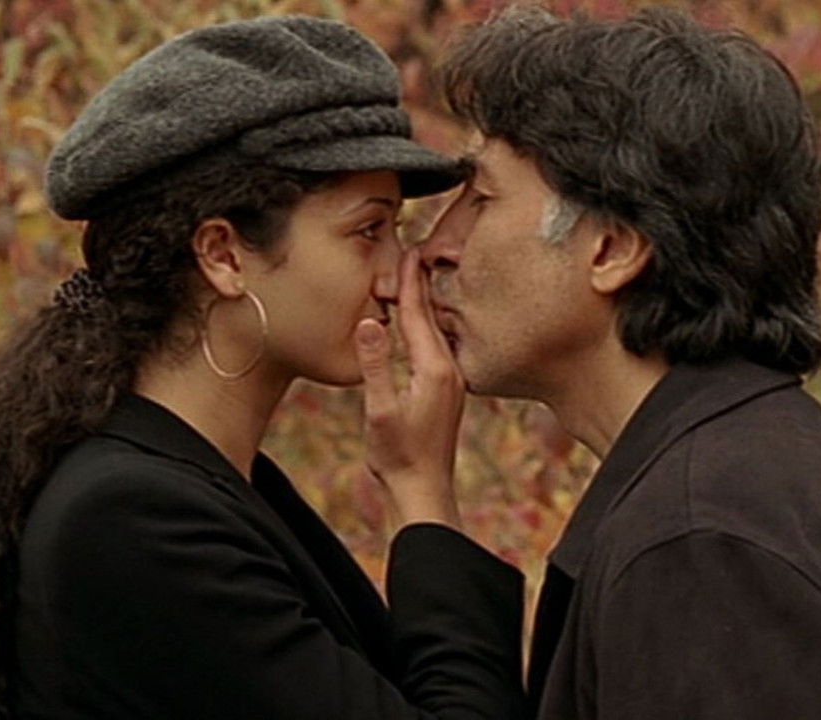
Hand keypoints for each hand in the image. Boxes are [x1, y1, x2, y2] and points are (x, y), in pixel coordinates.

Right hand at [355, 248, 463, 529]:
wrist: (423, 490)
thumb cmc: (398, 456)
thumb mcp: (379, 410)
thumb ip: (375, 364)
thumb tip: (370, 321)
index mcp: (434, 370)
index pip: (419, 315)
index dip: (411, 282)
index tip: (407, 252)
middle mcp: (448, 371)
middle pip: (432, 317)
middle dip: (420, 284)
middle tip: (413, 251)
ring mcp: (450, 381)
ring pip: (435, 331)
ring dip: (423, 304)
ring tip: (414, 278)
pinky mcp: (446, 391)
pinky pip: (436, 347)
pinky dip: (425, 327)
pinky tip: (418, 325)